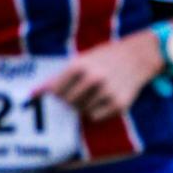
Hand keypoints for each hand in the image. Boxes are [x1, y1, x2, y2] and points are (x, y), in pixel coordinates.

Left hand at [40, 34, 159, 121]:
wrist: (139, 56)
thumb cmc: (105, 57)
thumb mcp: (82, 60)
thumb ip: (58, 77)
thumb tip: (33, 94)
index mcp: (80, 66)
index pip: (55, 91)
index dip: (56, 93)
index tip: (61, 91)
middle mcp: (94, 79)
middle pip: (67, 103)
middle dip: (70, 100)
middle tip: (80, 91)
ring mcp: (107, 93)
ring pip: (81, 111)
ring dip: (84, 105)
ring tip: (95, 92)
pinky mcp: (119, 104)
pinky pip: (95, 116)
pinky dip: (97, 111)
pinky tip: (105, 98)